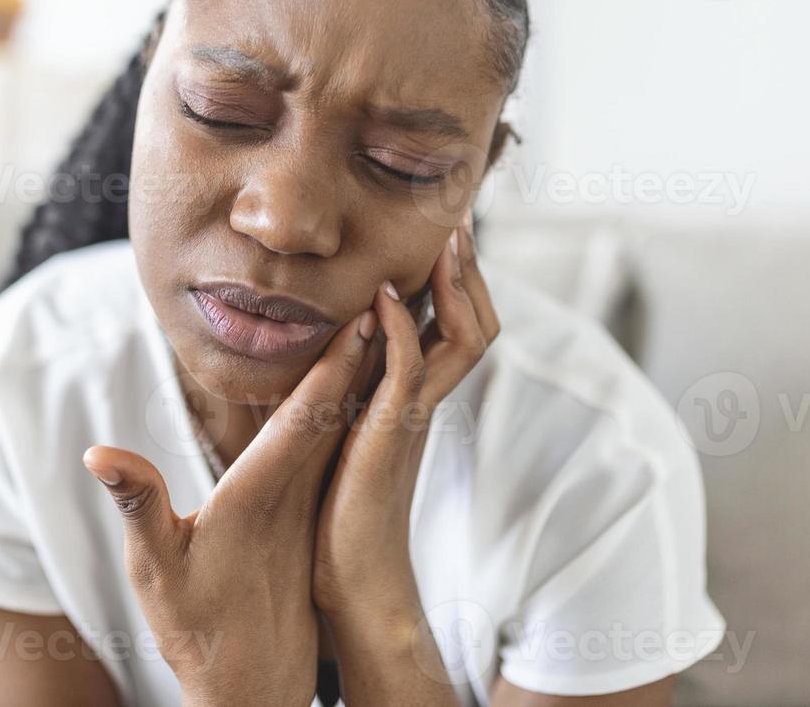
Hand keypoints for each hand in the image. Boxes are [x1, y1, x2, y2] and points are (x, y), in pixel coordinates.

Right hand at [82, 312, 377, 706]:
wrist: (251, 688)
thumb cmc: (198, 632)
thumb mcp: (155, 572)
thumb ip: (137, 507)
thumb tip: (99, 455)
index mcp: (260, 498)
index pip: (303, 420)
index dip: (332, 369)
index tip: (361, 320)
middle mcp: (293, 497)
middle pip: (333, 411)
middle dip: (359, 352)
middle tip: (387, 292)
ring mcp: (304, 509)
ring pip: (337, 429)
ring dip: (357, 376)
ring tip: (376, 320)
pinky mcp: (303, 521)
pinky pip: (328, 453)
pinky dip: (341, 411)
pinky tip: (348, 386)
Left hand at [313, 214, 499, 619]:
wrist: (348, 583)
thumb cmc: (337, 516)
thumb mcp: (344, 436)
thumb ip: (350, 395)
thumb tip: (334, 355)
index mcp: (415, 402)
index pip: (457, 329)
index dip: (458, 283)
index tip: (446, 238)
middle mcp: (424, 405)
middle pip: (475, 326)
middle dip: (468, 273)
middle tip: (458, 225)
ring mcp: (413, 420)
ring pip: (461, 340)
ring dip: (452, 287)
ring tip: (444, 243)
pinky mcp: (389, 438)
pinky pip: (409, 372)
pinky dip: (401, 328)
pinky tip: (382, 295)